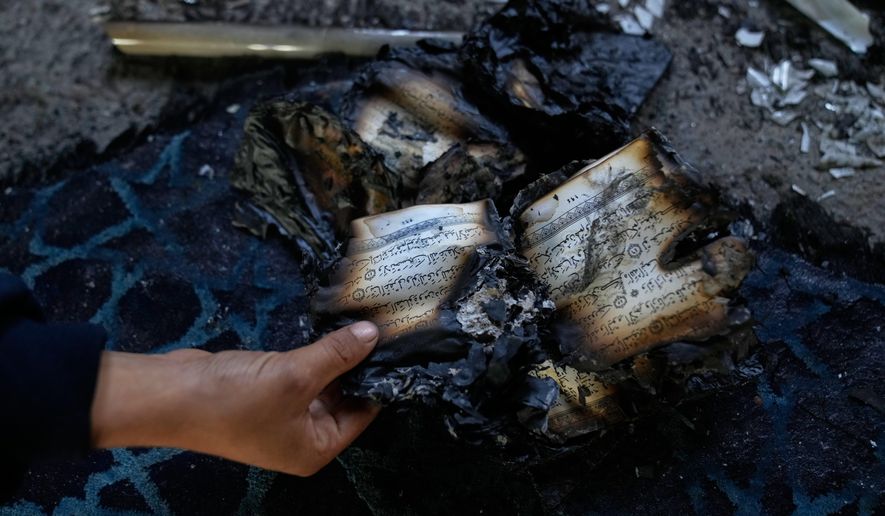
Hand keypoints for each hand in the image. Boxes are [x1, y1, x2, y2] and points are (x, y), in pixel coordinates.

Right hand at [91, 322, 380, 475]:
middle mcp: (304, 437)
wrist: (171, 395)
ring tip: (362, 323)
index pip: (364, 414)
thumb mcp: (295, 375)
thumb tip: (373, 336)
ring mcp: (284, 415)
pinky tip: (330, 329)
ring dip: (335, 356)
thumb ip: (337, 355)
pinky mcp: (267, 393)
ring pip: (323, 382)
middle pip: (344, 397)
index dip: (379, 380)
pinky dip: (313, 355)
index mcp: (316, 448)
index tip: (397, 346)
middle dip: (357, 365)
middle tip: (382, 328)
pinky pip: (301, 373)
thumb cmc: (235, 400)